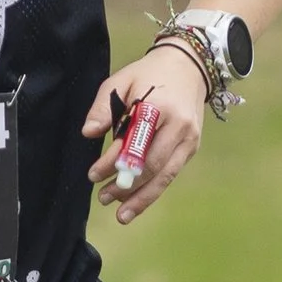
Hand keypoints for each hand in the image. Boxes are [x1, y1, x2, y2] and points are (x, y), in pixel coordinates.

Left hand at [81, 41, 208, 224]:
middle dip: (126, 186)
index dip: (112, 164)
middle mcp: (179, 126)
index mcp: (159, 107)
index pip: (133, 143)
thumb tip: (88, 133)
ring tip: (121, 214)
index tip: (93, 175)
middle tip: (103, 198)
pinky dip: (154, 190)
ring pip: (165, 176)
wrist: (188, 67)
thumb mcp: (121, 80)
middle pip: (151, 165)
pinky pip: (171, 174)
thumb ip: (103, 107)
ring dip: (142, 198)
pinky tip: (138, 202)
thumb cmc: (148, 75)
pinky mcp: (192, 147)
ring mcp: (190, 139)